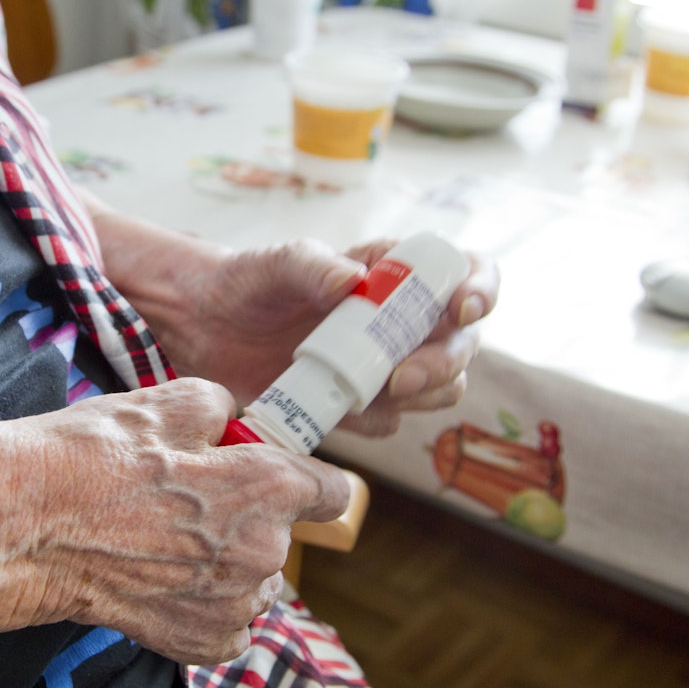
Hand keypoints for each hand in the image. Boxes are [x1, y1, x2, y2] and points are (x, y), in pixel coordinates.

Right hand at [0, 378, 347, 664]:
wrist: (19, 531)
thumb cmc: (86, 461)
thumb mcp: (159, 403)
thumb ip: (218, 408)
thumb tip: (229, 421)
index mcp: (266, 489)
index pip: (331, 490)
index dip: (305, 477)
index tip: (281, 475)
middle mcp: (262, 553)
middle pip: (282, 533)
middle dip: (248, 515)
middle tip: (187, 499)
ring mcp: (232, 605)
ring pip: (254, 577)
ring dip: (226, 561)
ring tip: (163, 540)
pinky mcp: (203, 643)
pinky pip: (227, 618)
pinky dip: (203, 602)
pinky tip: (159, 578)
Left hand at [175, 238, 498, 436]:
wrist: (207, 328)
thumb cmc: (248, 283)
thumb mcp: (276, 264)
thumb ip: (313, 265)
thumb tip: (353, 281)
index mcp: (397, 273)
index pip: (468, 273)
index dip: (481, 290)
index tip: (463, 309)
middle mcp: (404, 321)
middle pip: (463, 345)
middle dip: (444, 364)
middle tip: (400, 378)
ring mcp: (385, 365)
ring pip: (440, 390)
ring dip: (420, 397)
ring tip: (369, 392)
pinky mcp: (360, 405)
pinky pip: (388, 423)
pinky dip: (369, 421)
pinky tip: (334, 409)